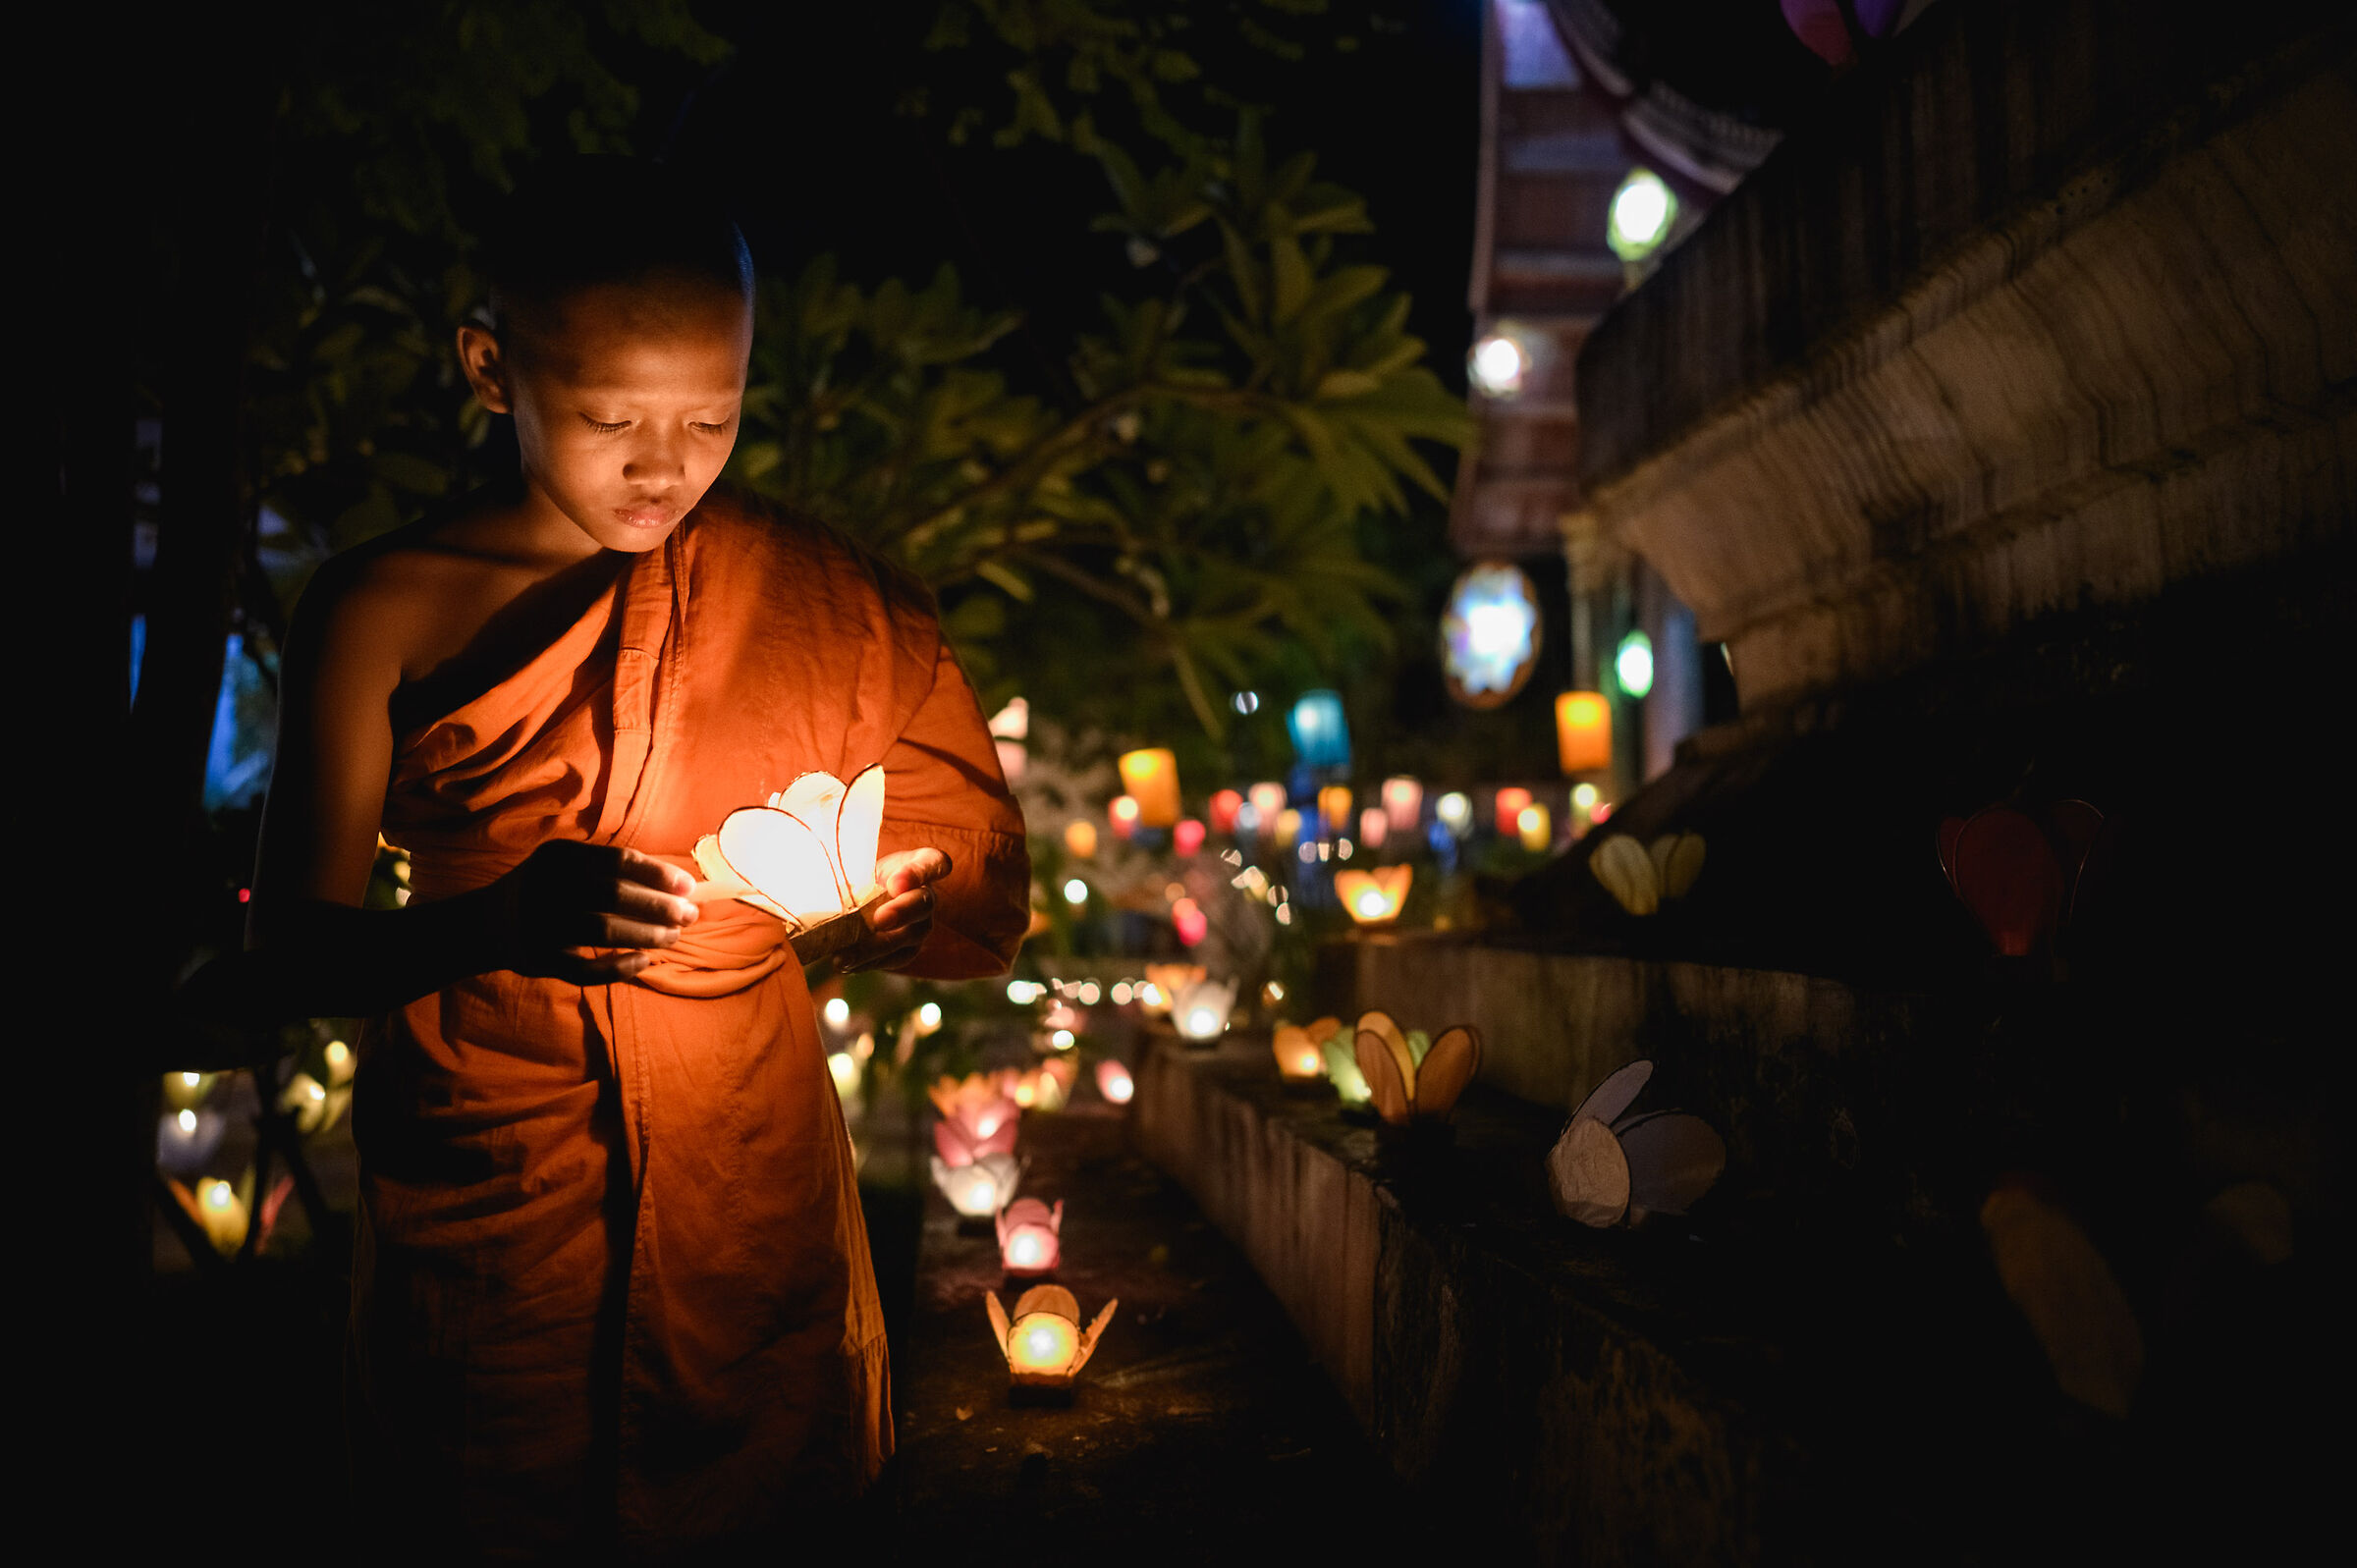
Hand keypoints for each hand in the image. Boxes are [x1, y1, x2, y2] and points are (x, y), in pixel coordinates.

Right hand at [490, 841, 698, 983]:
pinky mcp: (538, 960)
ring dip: (646, 935)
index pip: (618, 861)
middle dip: (659, 906)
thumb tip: (679, 885)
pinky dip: (618, 968)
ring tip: (673, 936)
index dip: (658, 874)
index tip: (689, 887)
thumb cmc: (549, 890)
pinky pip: (585, 970)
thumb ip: (615, 872)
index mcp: (558, 856)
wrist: (490, 923)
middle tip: (689, 915)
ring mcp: (540, 925)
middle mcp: (545, 887)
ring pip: (603, 931)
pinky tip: (643, 962)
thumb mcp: (570, 867)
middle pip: (614, 895)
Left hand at [838, 848, 951, 973]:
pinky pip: (892, 960)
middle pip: (922, 904)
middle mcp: (926, 896)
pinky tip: (844, 964)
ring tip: (845, 957)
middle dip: (900, 913)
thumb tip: (825, 875)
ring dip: (876, 947)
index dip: (917, 873)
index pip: (934, 863)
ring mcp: (921, 926)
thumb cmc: (866, 872)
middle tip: (878, 920)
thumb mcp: (863, 860)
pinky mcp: (907, 951)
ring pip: (906, 938)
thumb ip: (854, 862)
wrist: (865, 897)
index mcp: (923, 864)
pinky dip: (867, 963)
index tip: (896, 882)